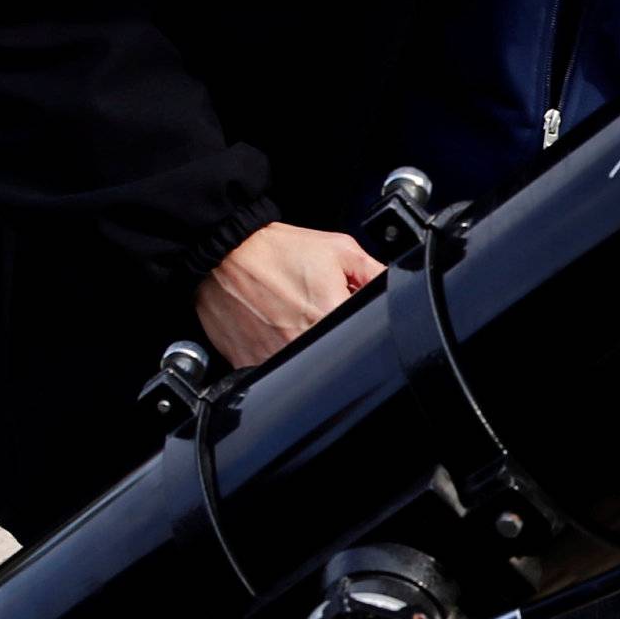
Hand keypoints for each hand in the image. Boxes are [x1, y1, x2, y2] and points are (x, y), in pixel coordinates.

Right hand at [196, 221, 382, 369]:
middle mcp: (300, 341)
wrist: (222, 252)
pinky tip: (269, 326)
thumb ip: (373, 273)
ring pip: (302, 365)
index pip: (362, 336)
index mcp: (329, 314)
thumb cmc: (275, 249)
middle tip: (311, 307)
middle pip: (333, 352)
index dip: (355, 320)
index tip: (342, 308)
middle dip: (330, 332)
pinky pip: (271, 369)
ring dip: (301, 344)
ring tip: (288, 315)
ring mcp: (272, 356)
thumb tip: (396, 290)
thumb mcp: (338, 249)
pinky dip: (273, 351)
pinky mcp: (247, 363)